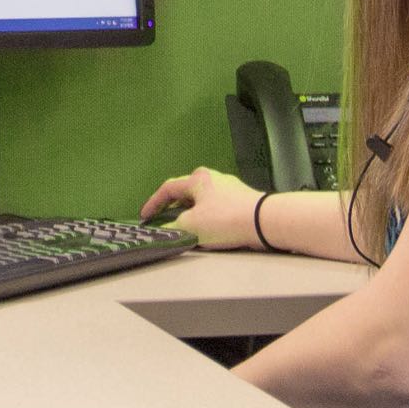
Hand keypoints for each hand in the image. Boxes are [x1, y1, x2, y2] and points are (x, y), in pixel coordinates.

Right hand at [140, 167, 261, 249]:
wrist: (263, 222)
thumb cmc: (225, 219)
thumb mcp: (191, 226)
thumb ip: (174, 227)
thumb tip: (167, 229)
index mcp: (197, 179)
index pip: (168, 188)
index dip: (153, 203)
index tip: (145, 216)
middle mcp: (213, 178)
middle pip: (186, 191)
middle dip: (173, 206)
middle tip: (165, 219)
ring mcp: (229, 187)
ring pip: (202, 199)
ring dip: (191, 212)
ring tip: (187, 226)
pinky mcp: (241, 199)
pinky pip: (217, 206)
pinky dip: (207, 216)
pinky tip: (210, 228)